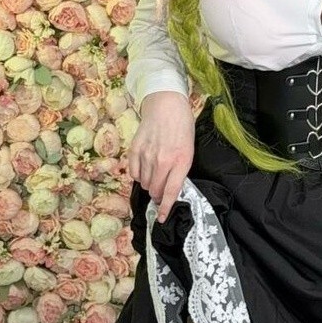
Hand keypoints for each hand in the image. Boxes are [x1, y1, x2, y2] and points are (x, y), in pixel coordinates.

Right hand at [128, 92, 194, 222]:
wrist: (166, 104)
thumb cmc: (182, 127)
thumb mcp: (188, 150)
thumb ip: (180, 170)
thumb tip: (170, 188)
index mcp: (181, 161)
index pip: (171, 192)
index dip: (165, 208)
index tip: (161, 218)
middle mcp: (163, 161)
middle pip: (154, 190)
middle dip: (156, 195)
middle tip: (159, 190)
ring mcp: (147, 155)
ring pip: (143, 183)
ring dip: (148, 184)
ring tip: (153, 173)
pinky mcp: (135, 149)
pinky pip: (133, 172)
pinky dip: (137, 174)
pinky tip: (144, 167)